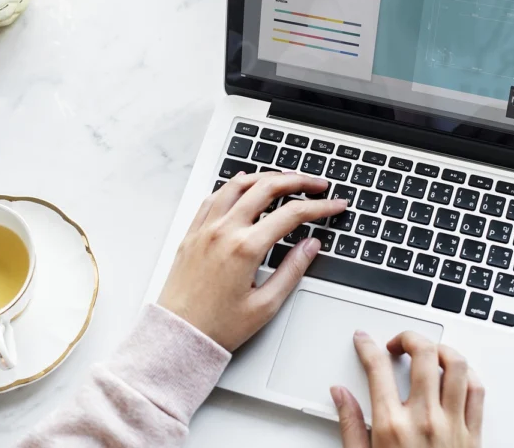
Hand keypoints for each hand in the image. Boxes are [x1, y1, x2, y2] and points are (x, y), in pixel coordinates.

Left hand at [158, 171, 346, 351]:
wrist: (178, 336)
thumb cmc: (218, 327)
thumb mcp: (265, 305)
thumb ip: (292, 270)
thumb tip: (311, 245)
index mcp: (245, 248)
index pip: (292, 214)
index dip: (320, 206)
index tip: (335, 204)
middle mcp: (224, 231)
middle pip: (267, 188)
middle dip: (298, 181)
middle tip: (317, 184)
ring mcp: (205, 229)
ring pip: (238, 185)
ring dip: (266, 177)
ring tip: (286, 179)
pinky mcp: (192, 233)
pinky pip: (213, 197)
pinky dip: (234, 185)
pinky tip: (244, 184)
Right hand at [331, 331, 483, 447]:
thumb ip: (351, 424)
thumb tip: (341, 394)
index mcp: (391, 426)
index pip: (377, 368)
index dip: (367, 346)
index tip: (364, 340)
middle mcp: (424, 420)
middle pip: (423, 354)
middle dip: (408, 337)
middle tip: (398, 343)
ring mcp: (453, 425)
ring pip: (456, 365)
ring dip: (440, 350)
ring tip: (427, 353)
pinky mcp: (474, 435)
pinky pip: (477, 390)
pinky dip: (467, 374)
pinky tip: (454, 375)